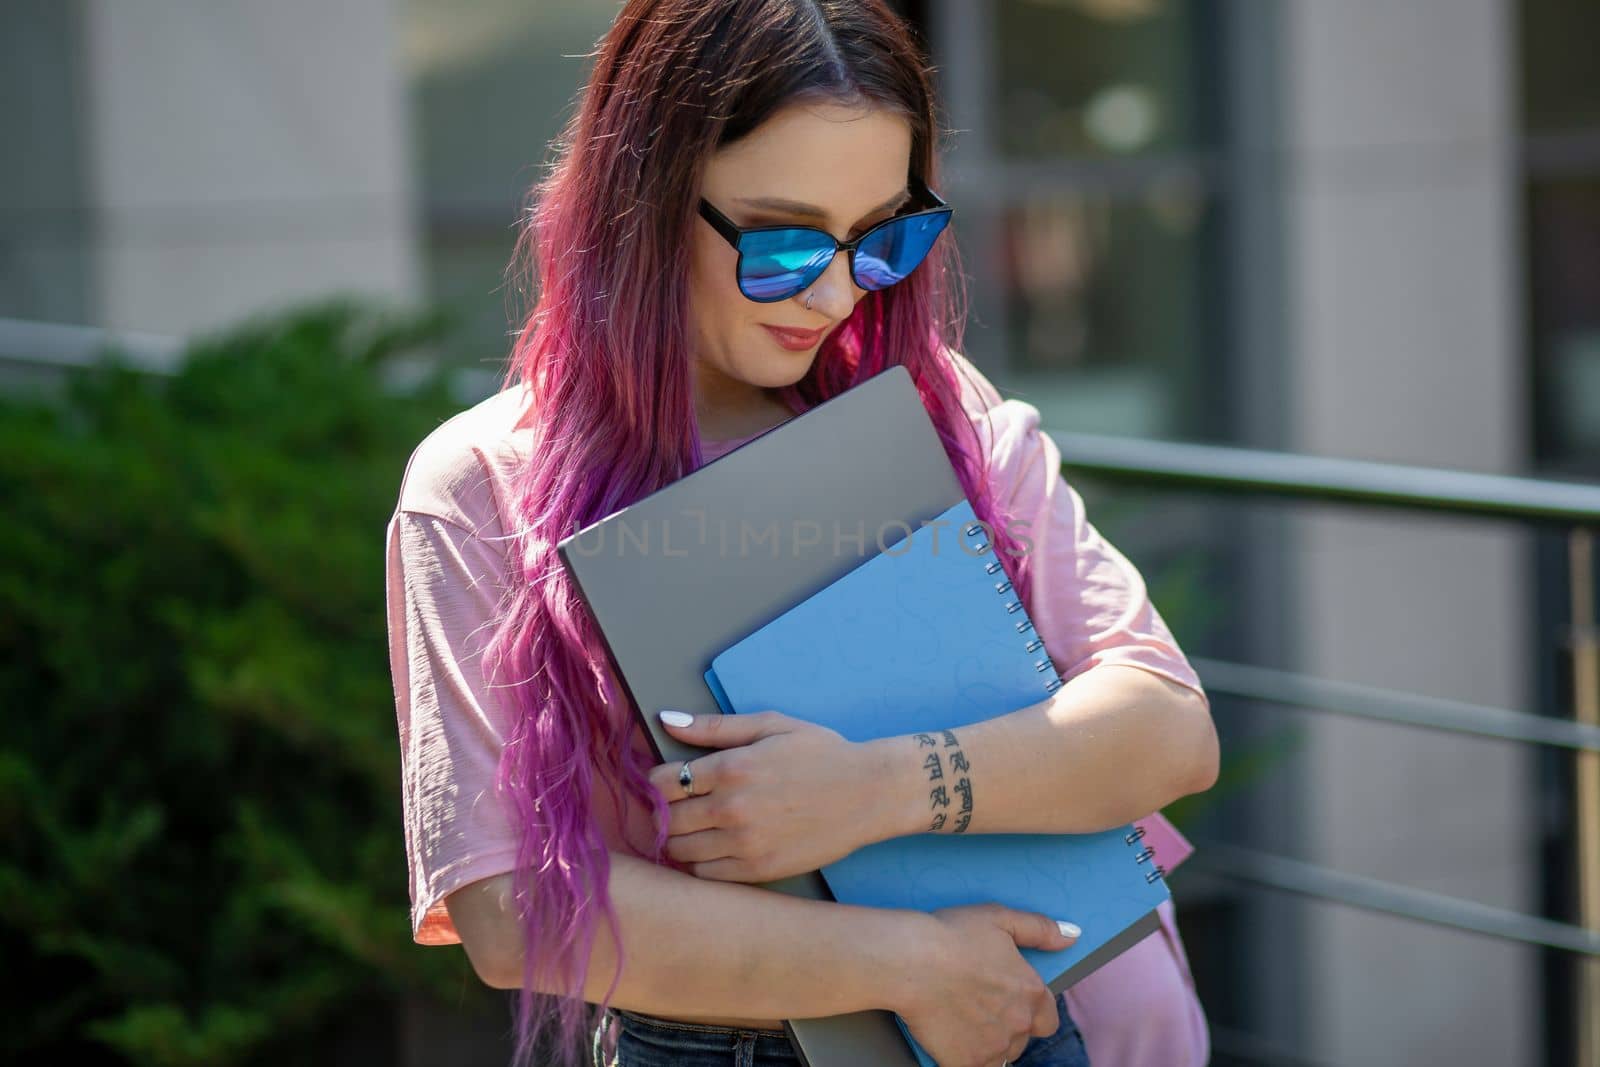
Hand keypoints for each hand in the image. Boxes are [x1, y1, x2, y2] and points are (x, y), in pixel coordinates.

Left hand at [648, 710, 878, 882]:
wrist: (868, 794)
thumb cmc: (821, 754)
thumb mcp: (771, 726)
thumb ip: (714, 726)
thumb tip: (665, 719)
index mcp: (731, 768)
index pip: (662, 783)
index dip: (658, 782)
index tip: (671, 781)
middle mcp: (731, 808)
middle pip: (666, 819)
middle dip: (666, 811)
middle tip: (683, 805)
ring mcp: (744, 844)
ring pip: (680, 850)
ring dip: (680, 838)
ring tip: (698, 826)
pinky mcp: (758, 871)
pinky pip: (705, 875)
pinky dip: (700, 862)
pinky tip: (716, 847)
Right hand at [890, 904, 1078, 1066]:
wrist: (909, 961)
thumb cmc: (951, 935)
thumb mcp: (1000, 918)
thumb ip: (1039, 929)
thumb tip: (1072, 936)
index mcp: (1030, 992)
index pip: (1047, 1018)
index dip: (1031, 1010)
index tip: (1009, 1000)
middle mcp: (1018, 1024)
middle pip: (1022, 1038)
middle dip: (1007, 1026)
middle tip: (979, 1005)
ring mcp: (993, 1047)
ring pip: (1000, 1055)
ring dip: (988, 1042)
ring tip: (963, 1018)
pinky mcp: (966, 1062)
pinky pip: (973, 1065)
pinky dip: (964, 1054)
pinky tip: (949, 1033)